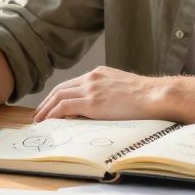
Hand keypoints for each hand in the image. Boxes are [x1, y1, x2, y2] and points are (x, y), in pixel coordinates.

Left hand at [33, 66, 171, 122]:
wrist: (156, 96)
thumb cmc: (147, 97)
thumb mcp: (124, 90)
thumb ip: (109, 94)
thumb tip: (101, 109)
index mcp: (100, 73)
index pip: (72, 84)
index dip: (58, 95)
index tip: (51, 105)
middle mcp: (92, 77)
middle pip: (61, 88)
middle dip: (47, 101)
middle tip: (38, 114)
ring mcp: (91, 88)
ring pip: (58, 96)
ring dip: (46, 109)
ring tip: (39, 120)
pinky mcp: (92, 101)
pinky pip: (64, 106)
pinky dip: (52, 113)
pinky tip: (48, 121)